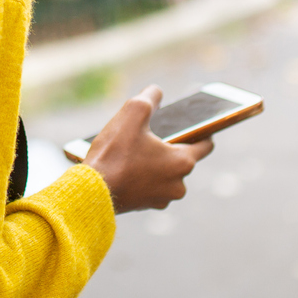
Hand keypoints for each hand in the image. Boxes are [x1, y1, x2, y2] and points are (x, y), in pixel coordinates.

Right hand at [83, 85, 213, 212]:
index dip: (203, 131)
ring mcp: (162, 198)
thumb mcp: (133, 112)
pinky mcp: (146, 206)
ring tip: (132, 150)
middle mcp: (178, 184)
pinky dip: (142, 176)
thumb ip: (150, 97)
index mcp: (183, 162)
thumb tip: (156, 92)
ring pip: (165, 173)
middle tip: (147, 135)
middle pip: (181, 158)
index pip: (206, 145)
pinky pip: (150, 185)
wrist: (90, 191)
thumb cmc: (114, 152)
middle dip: (167, 146)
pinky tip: (124, 166)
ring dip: (154, 162)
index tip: (198, 125)